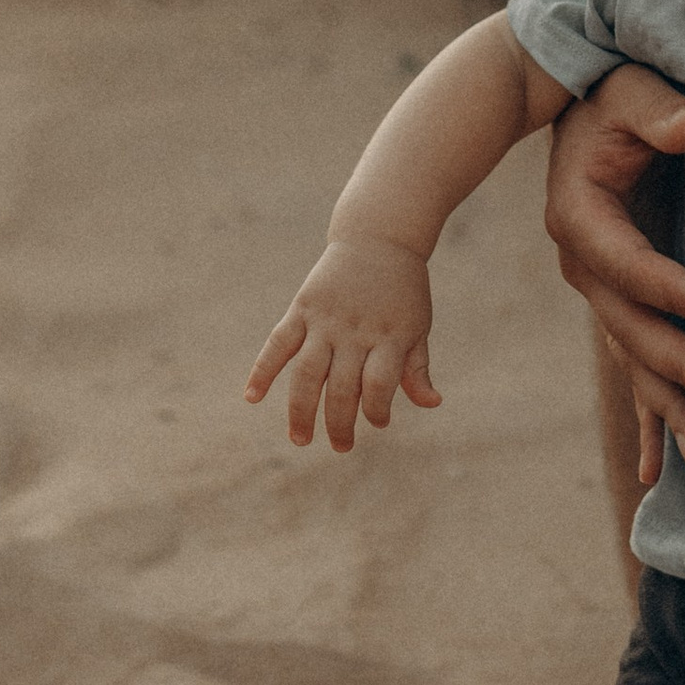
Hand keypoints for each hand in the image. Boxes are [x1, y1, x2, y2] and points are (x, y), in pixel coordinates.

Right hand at [246, 237, 441, 452]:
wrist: (380, 237)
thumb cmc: (403, 289)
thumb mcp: (418, 326)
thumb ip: (418, 366)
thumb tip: (432, 404)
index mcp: (388, 337)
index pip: (379, 386)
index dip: (377, 411)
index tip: (378, 423)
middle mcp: (355, 331)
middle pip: (341, 387)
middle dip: (339, 424)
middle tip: (341, 447)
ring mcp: (326, 320)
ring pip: (307, 373)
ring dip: (301, 410)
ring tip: (300, 438)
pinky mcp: (303, 308)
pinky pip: (278, 343)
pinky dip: (263, 369)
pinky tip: (252, 397)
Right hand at [544, 64, 684, 479]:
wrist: (591, 105)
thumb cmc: (617, 93)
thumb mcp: (633, 88)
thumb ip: (659, 109)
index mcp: (579, 217)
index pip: (631, 266)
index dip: (677, 292)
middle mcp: (582, 263)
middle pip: (631, 327)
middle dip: (681, 367)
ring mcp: (600, 288)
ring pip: (633, 357)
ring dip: (668, 405)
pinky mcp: (621, 298)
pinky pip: (632, 363)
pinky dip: (644, 416)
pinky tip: (655, 471)